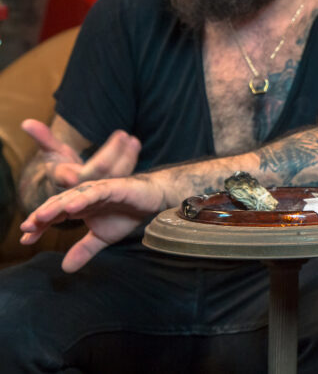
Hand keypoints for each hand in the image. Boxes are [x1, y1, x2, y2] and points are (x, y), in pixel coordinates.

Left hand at [19, 175, 164, 272]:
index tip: (25, 240)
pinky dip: (83, 198)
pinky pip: (96, 192)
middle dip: (41, 216)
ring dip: (56, 205)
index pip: (54, 215)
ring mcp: (98, 190)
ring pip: (72, 196)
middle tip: (26, 228)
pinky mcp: (114, 187)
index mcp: (79, 206)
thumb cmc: (126, 214)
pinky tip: (71, 207)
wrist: (153, 199)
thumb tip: (65, 269)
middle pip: (58, 204)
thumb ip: (83, 250)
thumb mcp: (102, 238)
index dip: (39, 226)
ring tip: (41, 217)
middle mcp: (84, 196)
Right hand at [22, 119, 140, 188]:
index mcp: (66, 179)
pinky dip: (131, 157)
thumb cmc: (59, 165)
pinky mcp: (113, 185)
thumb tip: (26, 122)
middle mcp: (85, 186)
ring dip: (127, 156)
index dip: (75, 172)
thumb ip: (42, 138)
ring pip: (117, 173)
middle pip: (102, 171)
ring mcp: (101, 187)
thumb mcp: (50, 152)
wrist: (73, 183)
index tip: (76, 170)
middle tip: (123, 134)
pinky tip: (135, 143)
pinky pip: (124, 172)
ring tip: (132, 139)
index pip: (74, 176)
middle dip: (112, 153)